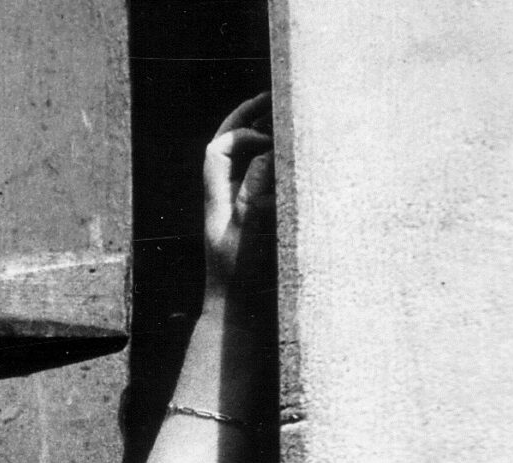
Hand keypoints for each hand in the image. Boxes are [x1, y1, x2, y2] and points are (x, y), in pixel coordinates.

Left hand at [203, 93, 273, 297]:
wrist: (238, 317)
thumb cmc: (242, 282)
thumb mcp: (250, 235)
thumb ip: (256, 194)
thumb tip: (267, 151)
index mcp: (217, 201)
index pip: (218, 150)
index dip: (241, 134)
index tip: (268, 143)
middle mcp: (225, 201)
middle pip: (227, 148)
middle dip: (247, 119)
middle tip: (273, 96)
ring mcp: (238, 211)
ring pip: (244, 162)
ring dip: (262, 137)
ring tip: (286, 116)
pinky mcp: (253, 223)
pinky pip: (260, 182)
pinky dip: (274, 163)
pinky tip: (295, 156)